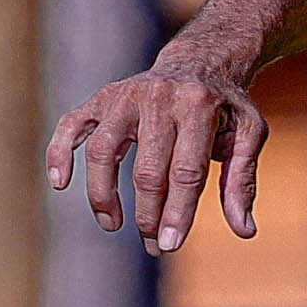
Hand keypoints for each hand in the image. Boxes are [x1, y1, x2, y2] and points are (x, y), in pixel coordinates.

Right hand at [47, 49, 266, 255]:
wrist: (199, 60)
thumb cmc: (224, 106)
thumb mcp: (247, 134)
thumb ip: (242, 181)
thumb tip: (244, 232)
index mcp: (199, 106)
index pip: (186, 171)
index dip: (177, 212)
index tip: (170, 245)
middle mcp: (159, 98)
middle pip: (147, 170)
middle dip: (148, 215)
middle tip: (154, 246)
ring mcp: (125, 96)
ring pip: (102, 151)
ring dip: (103, 194)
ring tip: (112, 224)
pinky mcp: (102, 98)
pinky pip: (72, 125)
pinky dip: (60, 153)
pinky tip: (61, 183)